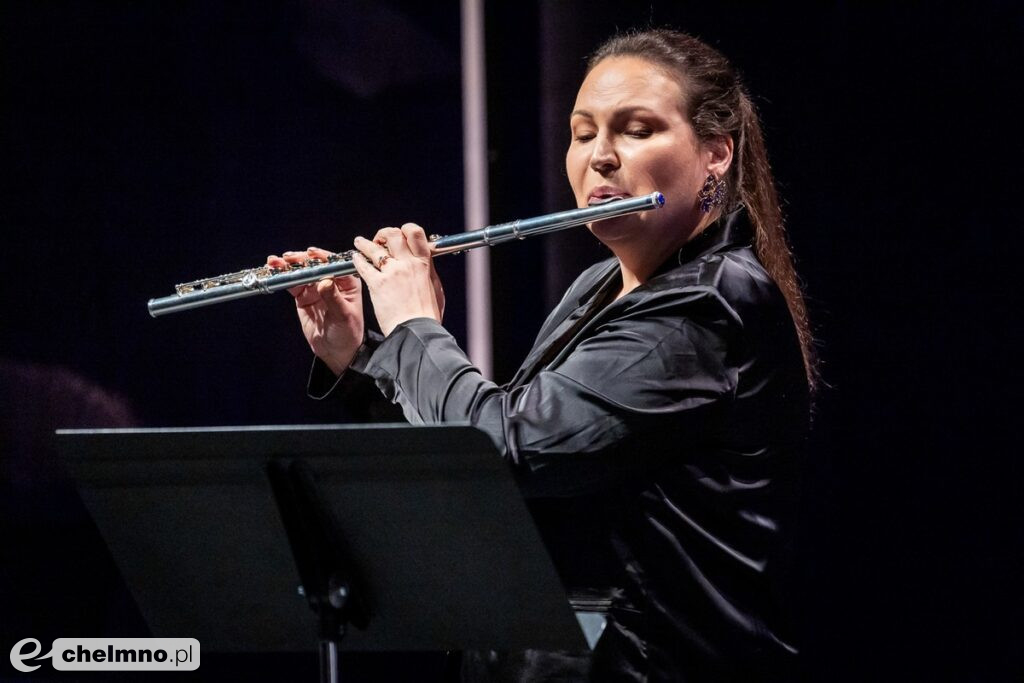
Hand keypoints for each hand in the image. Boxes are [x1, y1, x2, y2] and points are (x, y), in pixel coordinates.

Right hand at [266, 247, 362, 375]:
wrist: (337, 351)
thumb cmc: (348, 333)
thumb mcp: (343, 316)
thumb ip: (333, 298)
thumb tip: (324, 281)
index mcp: (347, 282)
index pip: (334, 264)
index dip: (321, 257)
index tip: (310, 253)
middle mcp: (331, 280)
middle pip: (314, 265)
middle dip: (300, 259)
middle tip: (287, 258)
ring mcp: (316, 287)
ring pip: (301, 272)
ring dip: (288, 266)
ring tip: (274, 262)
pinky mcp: (303, 296)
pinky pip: (292, 283)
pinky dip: (283, 277)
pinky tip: (274, 271)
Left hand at [350, 223, 444, 335]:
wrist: (416, 331)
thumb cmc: (428, 315)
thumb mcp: (436, 289)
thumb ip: (429, 272)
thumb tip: (426, 263)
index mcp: (423, 263)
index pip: (415, 232)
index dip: (406, 229)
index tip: (400, 235)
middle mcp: (407, 263)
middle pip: (393, 235)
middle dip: (384, 234)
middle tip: (379, 240)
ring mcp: (391, 273)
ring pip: (374, 247)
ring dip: (365, 243)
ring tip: (359, 243)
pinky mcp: (377, 284)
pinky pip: (363, 266)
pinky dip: (358, 260)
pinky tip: (355, 259)